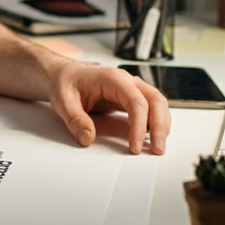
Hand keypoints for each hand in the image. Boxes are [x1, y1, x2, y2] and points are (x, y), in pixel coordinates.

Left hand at [47, 61, 170, 154]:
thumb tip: (87, 138)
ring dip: (161, 125)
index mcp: (112, 78)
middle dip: (160, 126)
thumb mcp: (63, 101)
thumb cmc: (65, 83)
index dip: (139, 125)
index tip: (134, 146)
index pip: (136, 102)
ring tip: (156, 146)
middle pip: (155, 100)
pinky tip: (151, 137)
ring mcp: (131, 88)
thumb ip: (75, 120)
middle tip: (156, 149)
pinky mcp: (130, 97)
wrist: (63, 74)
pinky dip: (155, 122)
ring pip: (157, 103)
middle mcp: (126, 81)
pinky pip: (150, 108)